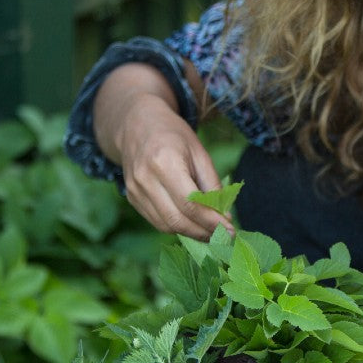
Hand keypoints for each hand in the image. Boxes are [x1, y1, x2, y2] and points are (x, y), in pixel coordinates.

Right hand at [95, 64, 232, 239]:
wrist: (136, 125)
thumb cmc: (174, 136)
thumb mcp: (199, 153)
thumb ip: (212, 185)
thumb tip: (224, 217)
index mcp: (164, 162)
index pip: (190, 203)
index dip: (211, 221)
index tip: (231, 231)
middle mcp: (145, 178)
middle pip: (176, 219)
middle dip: (203, 232)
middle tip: (223, 237)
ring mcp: (134, 190)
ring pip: (165, 225)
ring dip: (191, 233)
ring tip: (211, 233)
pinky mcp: (131, 198)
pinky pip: (156, 221)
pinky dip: (177, 226)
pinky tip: (192, 224)